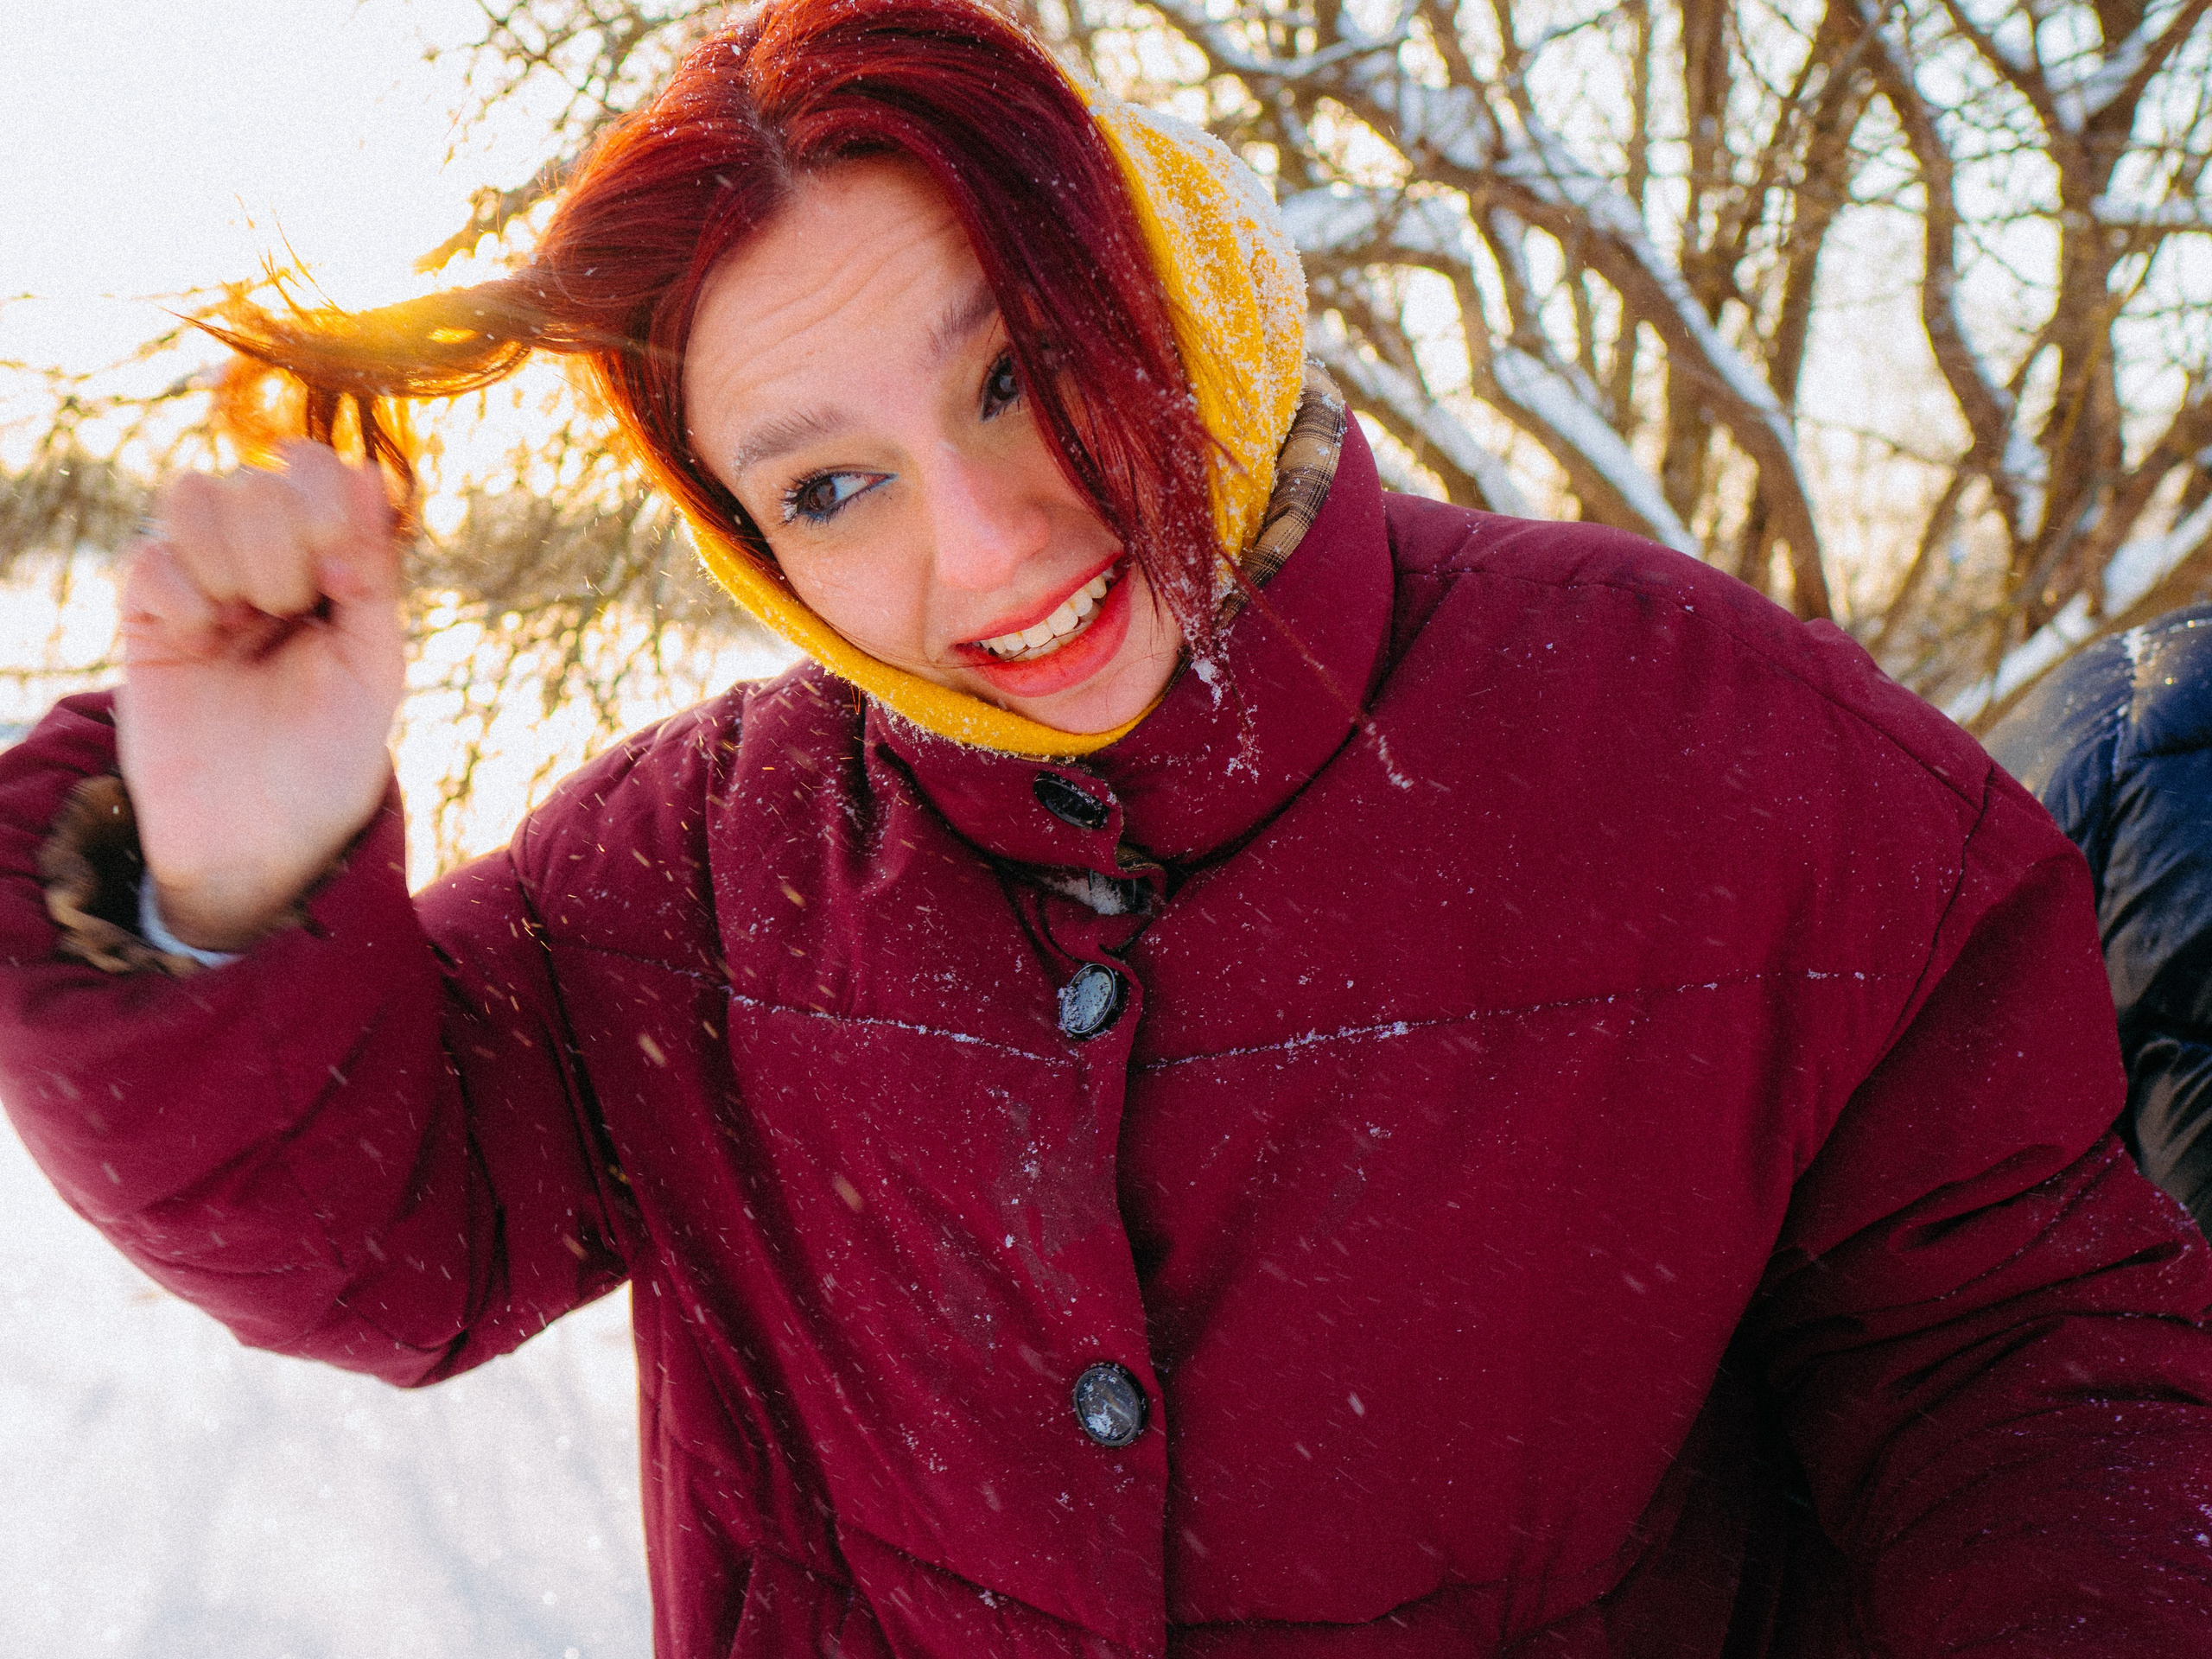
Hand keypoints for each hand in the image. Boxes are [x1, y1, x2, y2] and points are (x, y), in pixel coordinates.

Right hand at [116, 443, 405, 951]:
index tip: (341, 569)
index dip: (323, 491)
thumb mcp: (374, 666)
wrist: (262, 834)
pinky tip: (201, 641)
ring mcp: (203, 583)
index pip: (316, 471)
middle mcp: (266, 560)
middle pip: (256, 479)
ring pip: (193, 495)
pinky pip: (148, 557)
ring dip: (229, 555)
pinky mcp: (147, 618)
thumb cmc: (331, 753)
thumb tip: (368, 472)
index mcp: (331, 565)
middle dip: (283, 543)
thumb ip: (373, 573)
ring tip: (246, 621)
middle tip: (290, 612)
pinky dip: (183, 594)